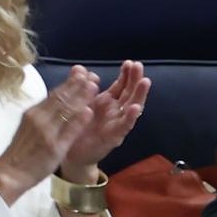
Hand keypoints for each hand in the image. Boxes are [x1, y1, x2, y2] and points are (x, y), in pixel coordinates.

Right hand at [0, 66, 99, 202]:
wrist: (9, 174)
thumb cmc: (19, 152)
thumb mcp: (27, 128)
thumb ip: (41, 117)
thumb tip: (54, 104)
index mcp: (32, 114)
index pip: (53, 95)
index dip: (69, 83)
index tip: (81, 74)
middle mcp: (39, 119)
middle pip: (61, 99)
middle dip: (77, 85)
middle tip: (91, 75)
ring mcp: (46, 133)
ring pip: (65, 111)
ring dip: (81, 97)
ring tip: (93, 86)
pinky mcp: (54, 148)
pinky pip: (68, 131)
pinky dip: (78, 120)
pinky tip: (88, 112)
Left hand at [59, 61, 151, 175]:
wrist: (71, 154)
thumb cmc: (78, 127)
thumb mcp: (80, 104)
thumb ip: (82, 87)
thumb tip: (82, 68)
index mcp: (107, 103)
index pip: (120, 86)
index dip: (126, 75)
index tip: (130, 62)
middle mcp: (115, 112)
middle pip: (129, 93)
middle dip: (135, 80)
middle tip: (139, 66)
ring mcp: (116, 125)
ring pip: (132, 108)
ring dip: (139, 94)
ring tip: (145, 82)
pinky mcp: (113, 138)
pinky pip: (123, 127)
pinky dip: (130, 117)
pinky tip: (135, 108)